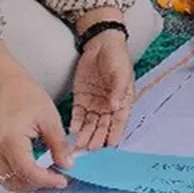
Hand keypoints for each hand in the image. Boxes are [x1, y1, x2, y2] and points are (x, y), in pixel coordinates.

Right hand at [0, 75, 72, 192]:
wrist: (6, 87)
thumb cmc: (28, 97)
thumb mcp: (50, 119)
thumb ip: (59, 144)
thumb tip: (67, 166)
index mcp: (11, 140)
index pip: (28, 171)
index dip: (46, 180)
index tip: (63, 180)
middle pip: (17, 181)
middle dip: (39, 185)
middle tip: (58, 178)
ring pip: (9, 182)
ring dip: (29, 184)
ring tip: (49, 175)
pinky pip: (5, 174)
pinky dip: (20, 178)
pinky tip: (37, 170)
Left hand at [70, 31, 135, 149]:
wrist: (100, 44)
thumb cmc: (117, 57)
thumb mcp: (122, 72)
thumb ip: (118, 89)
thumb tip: (115, 105)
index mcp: (122, 100)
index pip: (119, 120)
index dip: (115, 132)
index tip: (111, 144)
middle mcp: (108, 105)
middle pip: (102, 125)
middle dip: (97, 137)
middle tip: (91, 149)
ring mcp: (94, 103)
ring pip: (89, 123)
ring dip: (85, 134)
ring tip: (79, 146)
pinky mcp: (81, 99)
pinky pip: (77, 114)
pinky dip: (75, 123)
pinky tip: (71, 132)